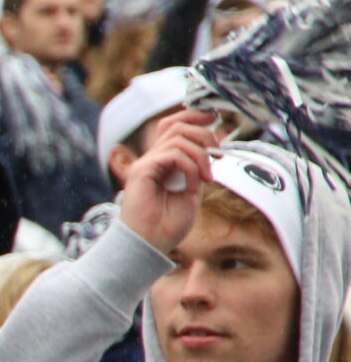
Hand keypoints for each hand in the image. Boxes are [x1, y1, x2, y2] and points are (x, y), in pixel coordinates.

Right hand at [116, 107, 215, 255]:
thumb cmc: (168, 224)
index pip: (173, 125)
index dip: (194, 117)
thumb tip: (213, 149)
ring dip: (201, 156)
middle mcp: (152, 159)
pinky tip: (192, 188)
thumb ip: (198, 168)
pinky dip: (191, 168)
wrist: (149, 244)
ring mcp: (145, 164)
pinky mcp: (142, 171)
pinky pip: (174, 154)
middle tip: (218, 158)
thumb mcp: (192, 189)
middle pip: (177, 125)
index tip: (215, 120)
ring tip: (206, 180)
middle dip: (205, 135)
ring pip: (179, 137)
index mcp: (162, 162)